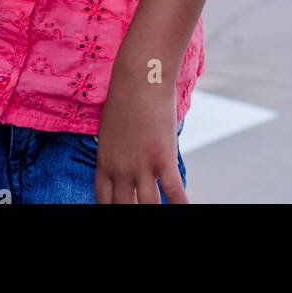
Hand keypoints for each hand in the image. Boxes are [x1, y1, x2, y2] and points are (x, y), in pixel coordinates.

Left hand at [95, 69, 188, 203]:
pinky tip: (187, 209)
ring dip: (156, 213)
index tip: (121, 212)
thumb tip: (125, 162)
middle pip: (124, 208)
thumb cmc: (125, 96)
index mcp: (105, 162)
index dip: (111, 212)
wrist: (139, 77)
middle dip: (133, 214)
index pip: (104, 201)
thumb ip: (116, 151)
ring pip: (148, 207)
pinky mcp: (162, 158)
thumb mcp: (111, 129)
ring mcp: (141, 166)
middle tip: (141, 213)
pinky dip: (181, 205)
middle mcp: (120, 170)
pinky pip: (174, 192)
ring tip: (162, 214)